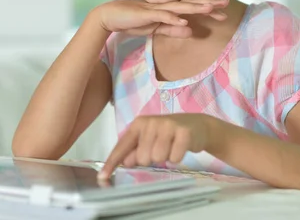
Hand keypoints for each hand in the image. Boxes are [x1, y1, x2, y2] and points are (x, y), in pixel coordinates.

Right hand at [93, 0, 228, 37]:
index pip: (191, 8)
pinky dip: (173, 19)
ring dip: (195, 8)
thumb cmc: (132, 21)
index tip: (222, 13)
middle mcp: (165, 7)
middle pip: (190, 4)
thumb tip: (190, 31)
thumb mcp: (155, 29)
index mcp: (168, 10)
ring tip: (210, 9)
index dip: (207, 9)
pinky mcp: (146, 14)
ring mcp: (156, 9)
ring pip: (179, 8)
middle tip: (226, 4)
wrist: (110, 17)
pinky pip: (162, 16)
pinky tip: (184, 22)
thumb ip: (172, 30)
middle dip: (208, 5)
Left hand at [97, 114, 215, 178]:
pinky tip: (180, 148)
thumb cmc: (168, 135)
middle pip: (142, 157)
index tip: (102, 177)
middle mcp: (150, 122)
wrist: (196, 126)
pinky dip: (177, 158)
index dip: (112, 163)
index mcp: (138, 124)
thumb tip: (125, 162)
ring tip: (170, 148)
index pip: (122, 146)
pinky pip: (174, 158)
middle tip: (160, 149)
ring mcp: (167, 126)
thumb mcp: (149, 140)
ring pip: (158, 158)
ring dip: (165, 158)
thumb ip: (135, 150)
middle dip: (150, 159)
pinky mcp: (183, 132)